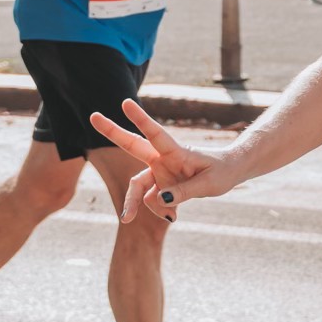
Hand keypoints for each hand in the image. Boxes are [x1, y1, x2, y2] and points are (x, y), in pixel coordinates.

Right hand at [88, 98, 240, 221]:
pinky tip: (174, 216)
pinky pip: (152, 201)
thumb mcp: (208, 184)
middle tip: (93, 115)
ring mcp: (159, 172)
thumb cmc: (222, 172)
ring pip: (138, 188)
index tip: (125, 102)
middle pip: (131, 145)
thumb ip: (183, 191)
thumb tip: (159, 198)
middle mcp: (162, 159)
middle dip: (112, 131)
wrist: (228, 173)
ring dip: (136, 203)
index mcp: (175, 151)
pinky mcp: (160, 184)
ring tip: (156, 218)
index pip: (155, 134)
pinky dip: (161, 210)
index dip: (140, 119)